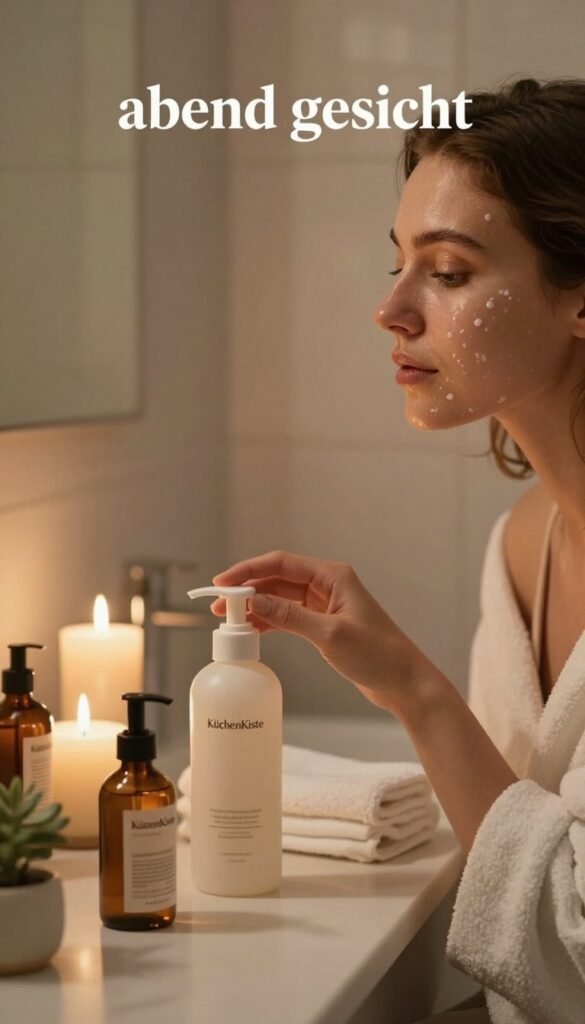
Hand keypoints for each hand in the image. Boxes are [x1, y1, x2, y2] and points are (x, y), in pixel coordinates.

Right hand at [211, 550, 436, 715]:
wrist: (404, 681)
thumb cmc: (378, 655)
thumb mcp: (330, 635)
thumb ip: (290, 617)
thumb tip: (255, 602)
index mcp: (333, 576)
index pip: (282, 563)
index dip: (249, 570)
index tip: (223, 582)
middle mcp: (327, 585)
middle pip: (277, 579)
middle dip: (247, 589)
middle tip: (218, 605)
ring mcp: (325, 605)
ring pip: (280, 598)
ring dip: (255, 606)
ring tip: (228, 619)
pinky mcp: (323, 624)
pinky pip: (288, 616)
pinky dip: (269, 621)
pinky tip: (251, 630)